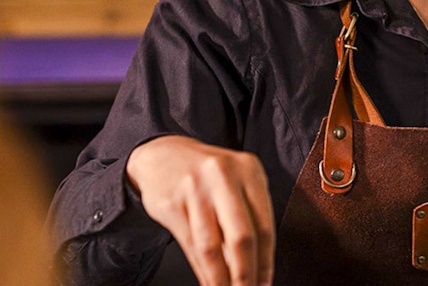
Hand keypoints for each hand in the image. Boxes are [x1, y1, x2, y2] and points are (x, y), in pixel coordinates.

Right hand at [127, 135, 273, 285]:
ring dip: (220, 279)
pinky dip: (201, 270)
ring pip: (212, 246)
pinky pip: (190, 245)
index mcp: (249, 170)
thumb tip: (256, 268)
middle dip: (245, 274)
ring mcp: (196, 188)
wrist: (162, 154)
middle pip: (241, 237)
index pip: (264, 224)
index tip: (265, 283)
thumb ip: (248, 217)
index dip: (266, 261)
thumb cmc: (208, 175)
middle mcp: (224, 175)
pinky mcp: (172, 202)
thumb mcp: (235, 183)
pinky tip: (208, 282)